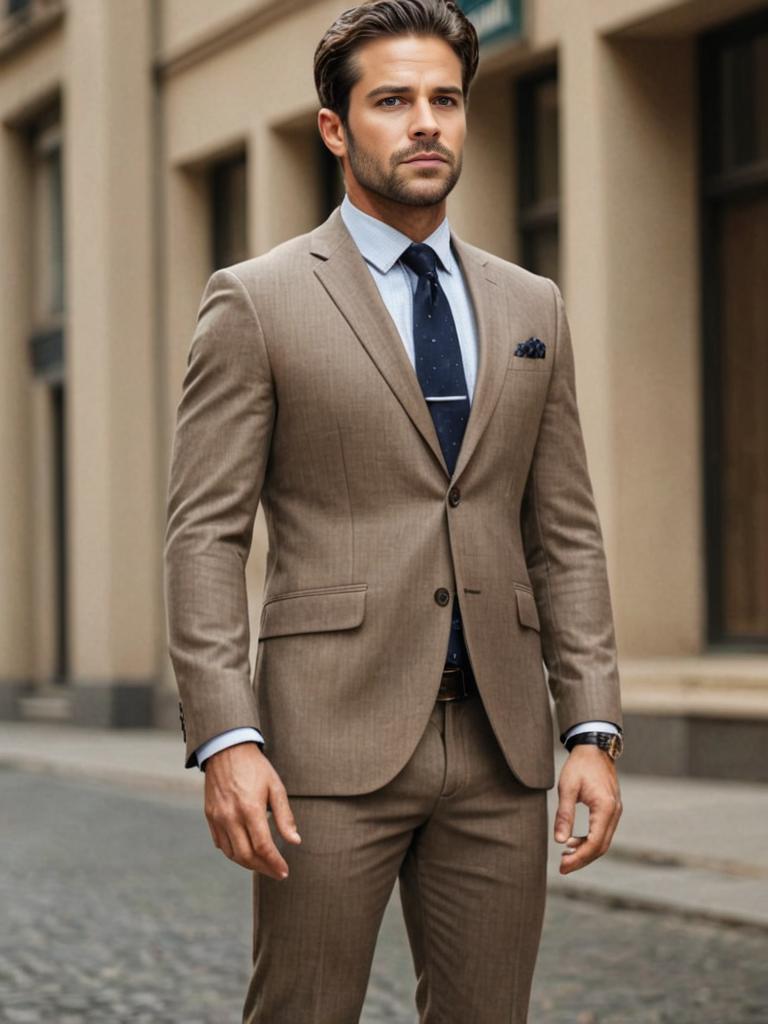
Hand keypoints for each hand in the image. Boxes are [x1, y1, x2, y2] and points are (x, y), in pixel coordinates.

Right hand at [203, 741, 300, 878]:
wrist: (226, 750)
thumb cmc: (255, 767)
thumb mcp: (275, 787)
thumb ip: (284, 816)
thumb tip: (295, 841)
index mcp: (250, 809)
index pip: (263, 847)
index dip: (275, 863)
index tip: (284, 871)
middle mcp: (231, 816)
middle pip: (246, 855)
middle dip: (263, 868)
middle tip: (276, 872)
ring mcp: (218, 818)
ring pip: (232, 854)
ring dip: (248, 864)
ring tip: (263, 865)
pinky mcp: (210, 816)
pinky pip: (221, 844)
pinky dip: (234, 853)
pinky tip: (246, 852)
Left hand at [554, 745, 621, 873]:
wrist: (594, 747)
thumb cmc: (579, 766)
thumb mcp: (567, 788)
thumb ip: (564, 815)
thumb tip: (559, 841)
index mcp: (605, 808)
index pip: (594, 843)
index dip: (579, 858)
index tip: (563, 866)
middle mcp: (614, 812)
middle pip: (601, 846)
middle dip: (582, 859)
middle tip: (562, 867)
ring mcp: (615, 811)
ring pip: (603, 840)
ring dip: (585, 851)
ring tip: (565, 855)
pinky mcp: (611, 809)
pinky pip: (602, 831)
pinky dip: (589, 840)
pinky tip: (573, 841)